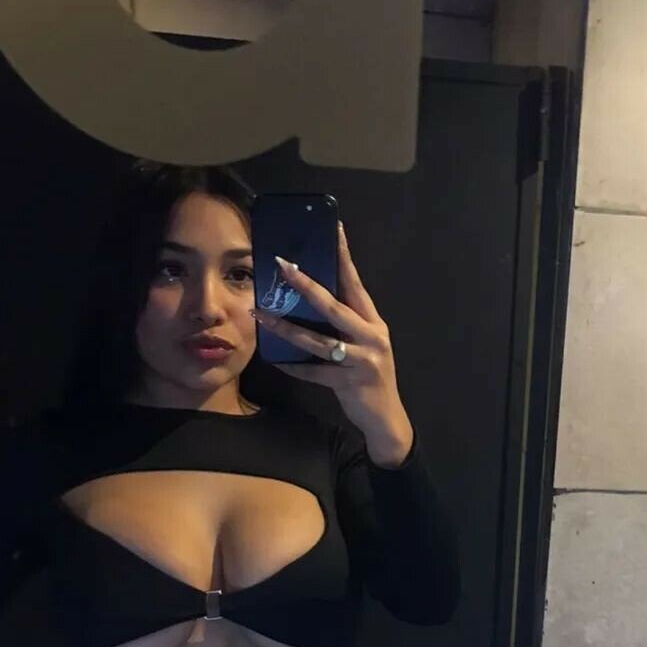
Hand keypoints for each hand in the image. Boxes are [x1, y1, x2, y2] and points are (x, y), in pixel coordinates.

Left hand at [251, 223, 414, 467]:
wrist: (386, 418)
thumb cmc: (369, 377)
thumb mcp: (364, 345)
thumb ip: (346, 325)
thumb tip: (311, 299)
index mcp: (374, 322)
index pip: (356, 284)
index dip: (344, 256)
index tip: (334, 228)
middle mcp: (372, 337)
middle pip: (335, 306)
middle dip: (306, 285)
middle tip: (282, 266)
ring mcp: (363, 360)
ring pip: (318, 341)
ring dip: (286, 328)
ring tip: (261, 314)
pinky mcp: (350, 383)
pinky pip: (315, 372)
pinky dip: (294, 367)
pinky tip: (275, 360)